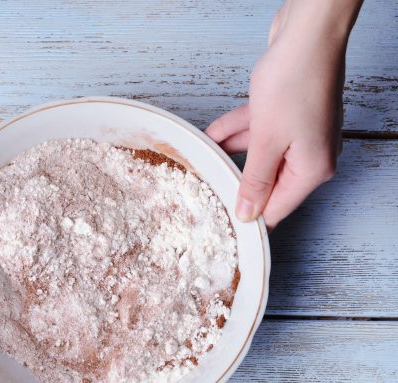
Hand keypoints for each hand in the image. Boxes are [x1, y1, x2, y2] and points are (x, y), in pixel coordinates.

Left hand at [206, 0, 361, 229]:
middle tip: (207, 186)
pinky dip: (236, 130)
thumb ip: (255, 180)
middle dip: (235, 179)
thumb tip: (249, 213)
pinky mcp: (287, 113)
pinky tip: (211, 133)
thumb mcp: (267, 140)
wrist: (307, 32)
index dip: (248, 214)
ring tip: (202, 157)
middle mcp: (309, 154)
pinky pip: (258, 130)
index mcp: (312, 168)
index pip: (277, 208)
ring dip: (229, 151)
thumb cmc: (296, 82)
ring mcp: (299, 132)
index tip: (221, 218)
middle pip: (266, 181)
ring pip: (258, 152)